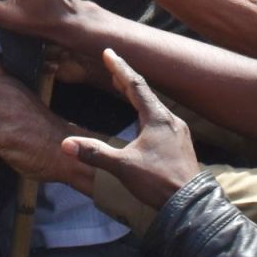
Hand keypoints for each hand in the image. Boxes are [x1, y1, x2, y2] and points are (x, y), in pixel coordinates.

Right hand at [61, 49, 200, 208]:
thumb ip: (96, 153)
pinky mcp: (181, 144)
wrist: (191, 204)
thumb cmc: (158, 182)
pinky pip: (161, 118)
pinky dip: (146, 110)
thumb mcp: (123, 167)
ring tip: (123, 88)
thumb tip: (66, 144)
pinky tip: (142, 119)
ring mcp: (178, 132)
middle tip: (112, 66)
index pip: (135, 86)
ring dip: (137, 95)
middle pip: (145, 93)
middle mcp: (170, 120)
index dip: (120, 68)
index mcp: (157, 118)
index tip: (108, 52)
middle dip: (126, 79)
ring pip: (154, 106)